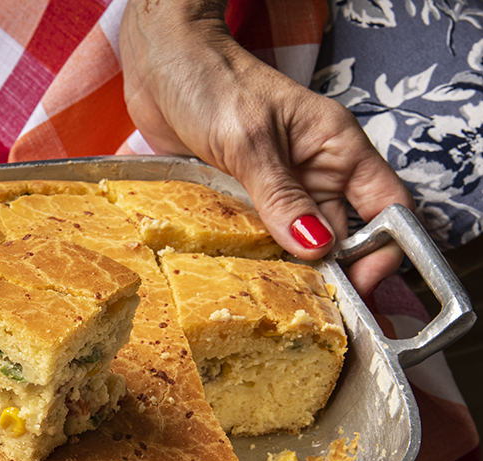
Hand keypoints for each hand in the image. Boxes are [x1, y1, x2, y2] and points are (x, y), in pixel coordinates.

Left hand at [120, 0, 412, 295]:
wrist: (159, 63)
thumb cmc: (210, 81)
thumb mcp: (248, 140)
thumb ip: (280, 195)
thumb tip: (315, 247)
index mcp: (336, 149)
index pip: (386, 208)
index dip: (383, 252)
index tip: (359, 288)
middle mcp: (313, 173)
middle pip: (340, 238)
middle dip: (327, 275)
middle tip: (305, 311)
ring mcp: (275, 188)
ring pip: (294, 244)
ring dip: (284, 272)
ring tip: (270, 304)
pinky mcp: (239, 199)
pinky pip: (255, 239)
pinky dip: (251, 259)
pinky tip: (238, 280)